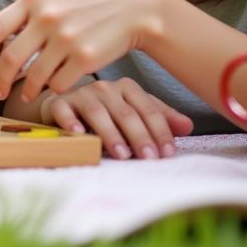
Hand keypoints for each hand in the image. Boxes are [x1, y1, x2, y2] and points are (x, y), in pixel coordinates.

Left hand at [0, 0, 162, 101]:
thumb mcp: (52, 1)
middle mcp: (46, 17)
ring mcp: (66, 37)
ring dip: (28, 89)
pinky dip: (55, 87)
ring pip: (35, 75)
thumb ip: (25, 18)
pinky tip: (57, 83)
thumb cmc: (85, 6)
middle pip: (10, 57)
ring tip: (28, 93)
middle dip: (0, 79)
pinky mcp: (86, 57)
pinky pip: (59, 83)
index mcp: (32, 0)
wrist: (132, 8)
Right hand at [40, 78, 192, 159]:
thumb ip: (160, 118)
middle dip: (139, 136)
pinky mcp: (58, 102)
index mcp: (127, 88)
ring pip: (98, 112)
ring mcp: (80, 94)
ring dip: (111, 134)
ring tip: (121, 154)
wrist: (65, 103)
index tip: (167, 153)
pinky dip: (72, 122)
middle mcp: (105, 87)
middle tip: (149, 158)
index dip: (159, 131)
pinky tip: (81, 134)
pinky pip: (64, 111)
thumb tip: (188, 126)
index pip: (148, 109)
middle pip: (126, 112)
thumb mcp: (135, 111)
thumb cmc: (106, 111)